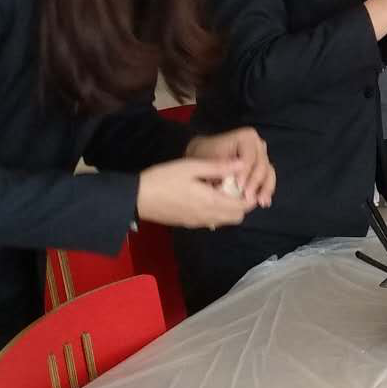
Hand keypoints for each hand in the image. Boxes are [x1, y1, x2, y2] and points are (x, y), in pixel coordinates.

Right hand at [135, 157, 253, 229]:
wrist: (136, 198)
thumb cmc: (163, 178)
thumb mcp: (191, 167)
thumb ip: (218, 167)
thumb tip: (243, 163)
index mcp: (211, 202)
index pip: (242, 207)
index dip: (250, 197)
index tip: (247, 182)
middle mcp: (207, 216)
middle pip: (236, 217)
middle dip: (241, 203)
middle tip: (236, 185)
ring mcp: (196, 222)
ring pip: (223, 221)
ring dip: (229, 209)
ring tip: (222, 189)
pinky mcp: (187, 224)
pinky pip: (210, 221)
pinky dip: (216, 212)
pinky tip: (207, 196)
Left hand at [185, 128, 275, 209]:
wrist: (203, 157)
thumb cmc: (203, 156)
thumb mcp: (207, 159)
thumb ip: (220, 168)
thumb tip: (233, 180)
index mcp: (247, 137)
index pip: (249, 156)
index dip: (245, 172)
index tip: (239, 186)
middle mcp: (258, 145)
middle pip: (262, 165)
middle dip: (255, 183)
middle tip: (248, 198)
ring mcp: (262, 157)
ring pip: (268, 173)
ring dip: (265, 189)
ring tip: (260, 202)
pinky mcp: (263, 169)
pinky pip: (268, 179)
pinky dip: (266, 191)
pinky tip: (263, 202)